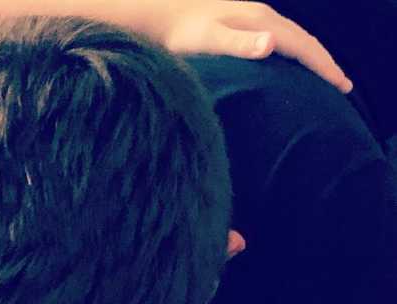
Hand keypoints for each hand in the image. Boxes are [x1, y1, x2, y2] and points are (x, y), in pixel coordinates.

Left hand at [158, 1, 351, 92]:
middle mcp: (262, 17)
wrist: (159, 16)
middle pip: (304, 40)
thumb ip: (238, 44)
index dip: (324, 66)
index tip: (342, 86)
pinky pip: (280, 42)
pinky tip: (292, 69)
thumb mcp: (208, 40)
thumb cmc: (179, 34)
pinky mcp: (244, 26)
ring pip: (294, 40)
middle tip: (344, 87)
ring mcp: (254, 20)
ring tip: (326, 79)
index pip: (303, 45)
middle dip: (325, 63)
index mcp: (261, 22)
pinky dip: (294, 56)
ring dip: (312, 59)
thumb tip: (271, 44)